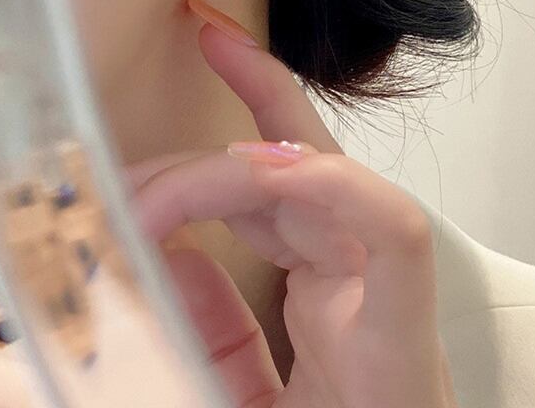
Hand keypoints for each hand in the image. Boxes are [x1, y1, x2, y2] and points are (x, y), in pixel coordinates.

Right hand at [128, 22, 457, 407]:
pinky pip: (272, 252)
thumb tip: (166, 275)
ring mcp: (350, 298)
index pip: (397, 238)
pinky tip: (164, 243)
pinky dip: (216, 237)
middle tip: (137, 186)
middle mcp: (374, 307)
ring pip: (291, 207)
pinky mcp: (325, 308)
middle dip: (226, 170)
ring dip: (214, 189)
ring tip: (139, 195)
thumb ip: (218, 369)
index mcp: (388, 353)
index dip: (334, 182)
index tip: (247, 166)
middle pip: (319, 198)